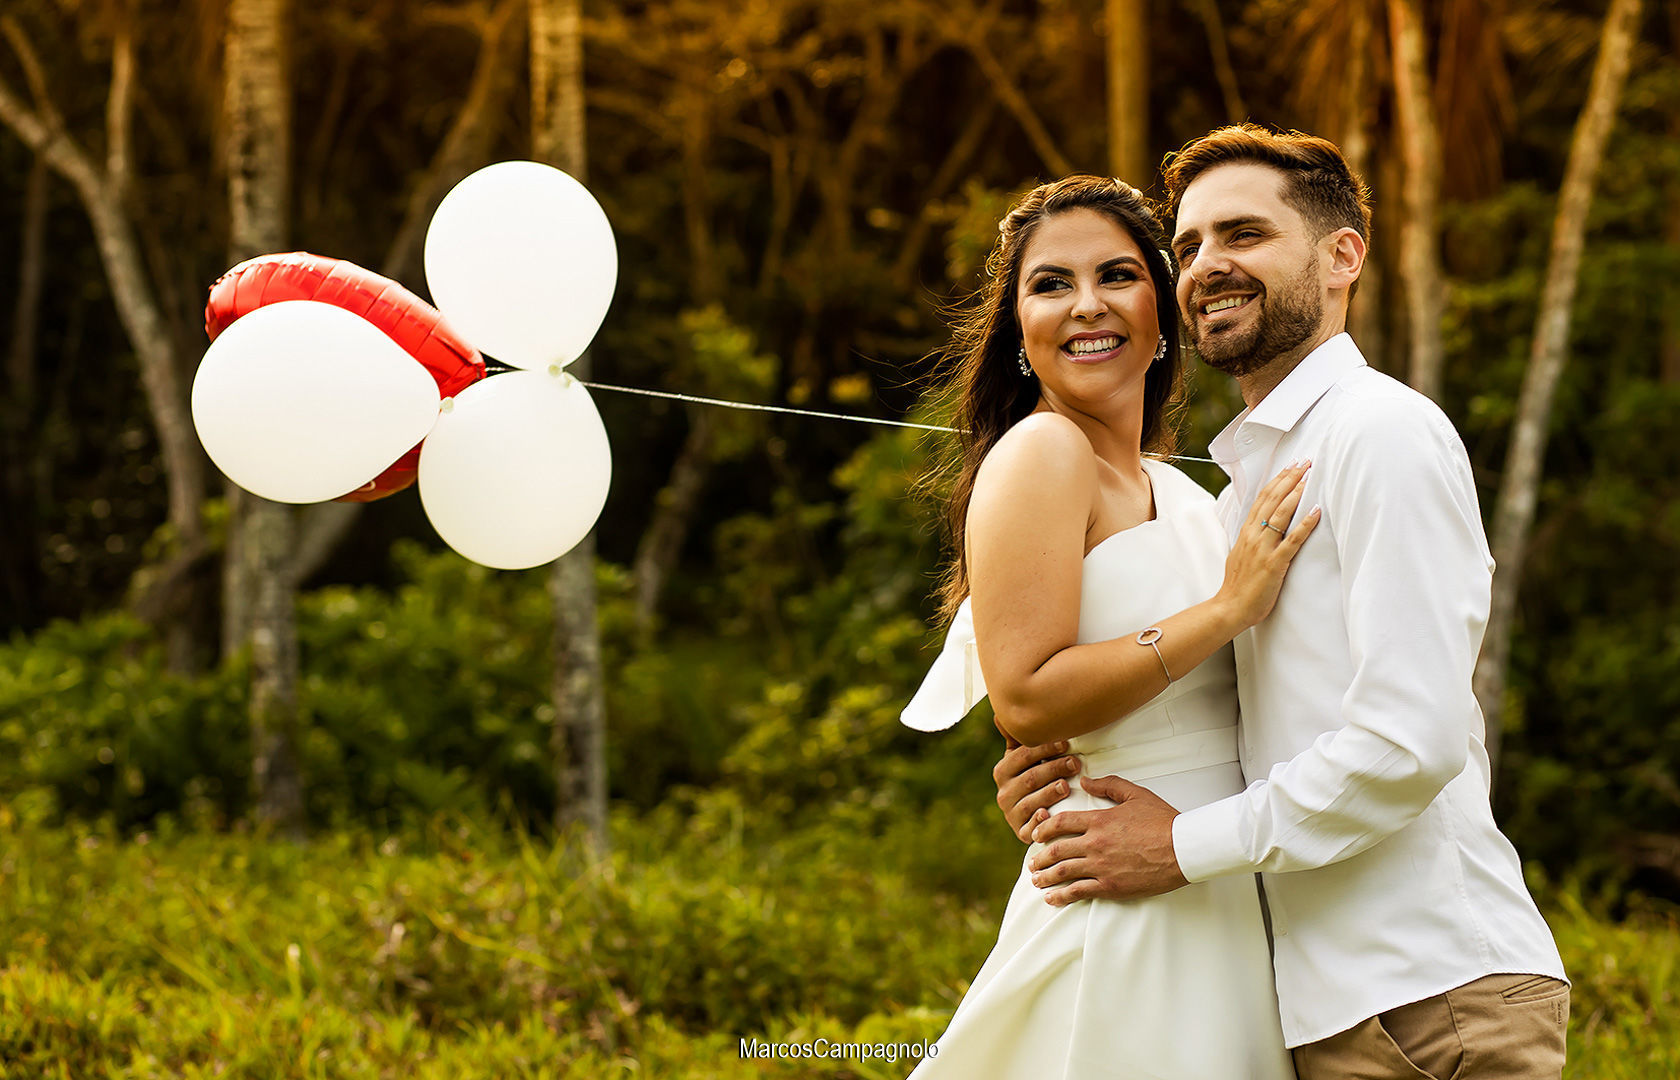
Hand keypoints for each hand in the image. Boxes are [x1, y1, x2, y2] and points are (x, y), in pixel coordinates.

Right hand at [992, 726, 1078, 842]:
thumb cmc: (1032, 778)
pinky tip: (1048, 815)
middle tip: (1075, 764)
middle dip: (1054, 769)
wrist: (1030, 816)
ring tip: (1066, 786)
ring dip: (1049, 793)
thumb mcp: (1022, 759)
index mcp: (1003, 771)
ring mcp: (1011, 814)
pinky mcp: (1021, 833)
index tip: (1065, 743)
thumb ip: (1018, 738)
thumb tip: (1002, 713)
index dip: (1044, 748)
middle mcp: (1003, 793)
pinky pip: (1028, 829)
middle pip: (1030, 778)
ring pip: (1030, 802)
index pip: (1022, 756)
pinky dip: (1038, 822)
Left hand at [1026, 775, 1187, 903]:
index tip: (1036, 833)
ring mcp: (1101, 866)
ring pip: (1063, 872)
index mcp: (1099, 821)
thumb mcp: (1135, 794)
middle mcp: (1095, 844)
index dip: (1044, 827)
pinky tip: (1052, 898)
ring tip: (1036, 880)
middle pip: (1057, 849)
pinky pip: (1079, 891)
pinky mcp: (1111, 886)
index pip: (1061, 822)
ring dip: (1045, 876)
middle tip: (1032, 862)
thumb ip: (1108, 786)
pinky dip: (1062, 896)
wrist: (1184, 848)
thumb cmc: (1163, 821)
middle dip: (1040, 856)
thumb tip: (1084, 782)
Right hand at [1217, 460, 1320, 628]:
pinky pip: (1292, 540)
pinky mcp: (1273, 564)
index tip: (1291, 465)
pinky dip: (1305, 524)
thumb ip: (1252, 538)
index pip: (1262, 498)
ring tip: (1310, 477)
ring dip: (1297, 493)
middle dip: (1290, 478)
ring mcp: (1263, 549)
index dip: (1278, 479)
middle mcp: (1253, 536)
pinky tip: (1316, 511)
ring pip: (1280, 514)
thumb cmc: (1238, 585)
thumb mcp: (1241, 553)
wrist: (1230, 608)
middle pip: (1272, 499)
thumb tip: (1262, 526)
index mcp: (1246, 532)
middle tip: (1305, 462)